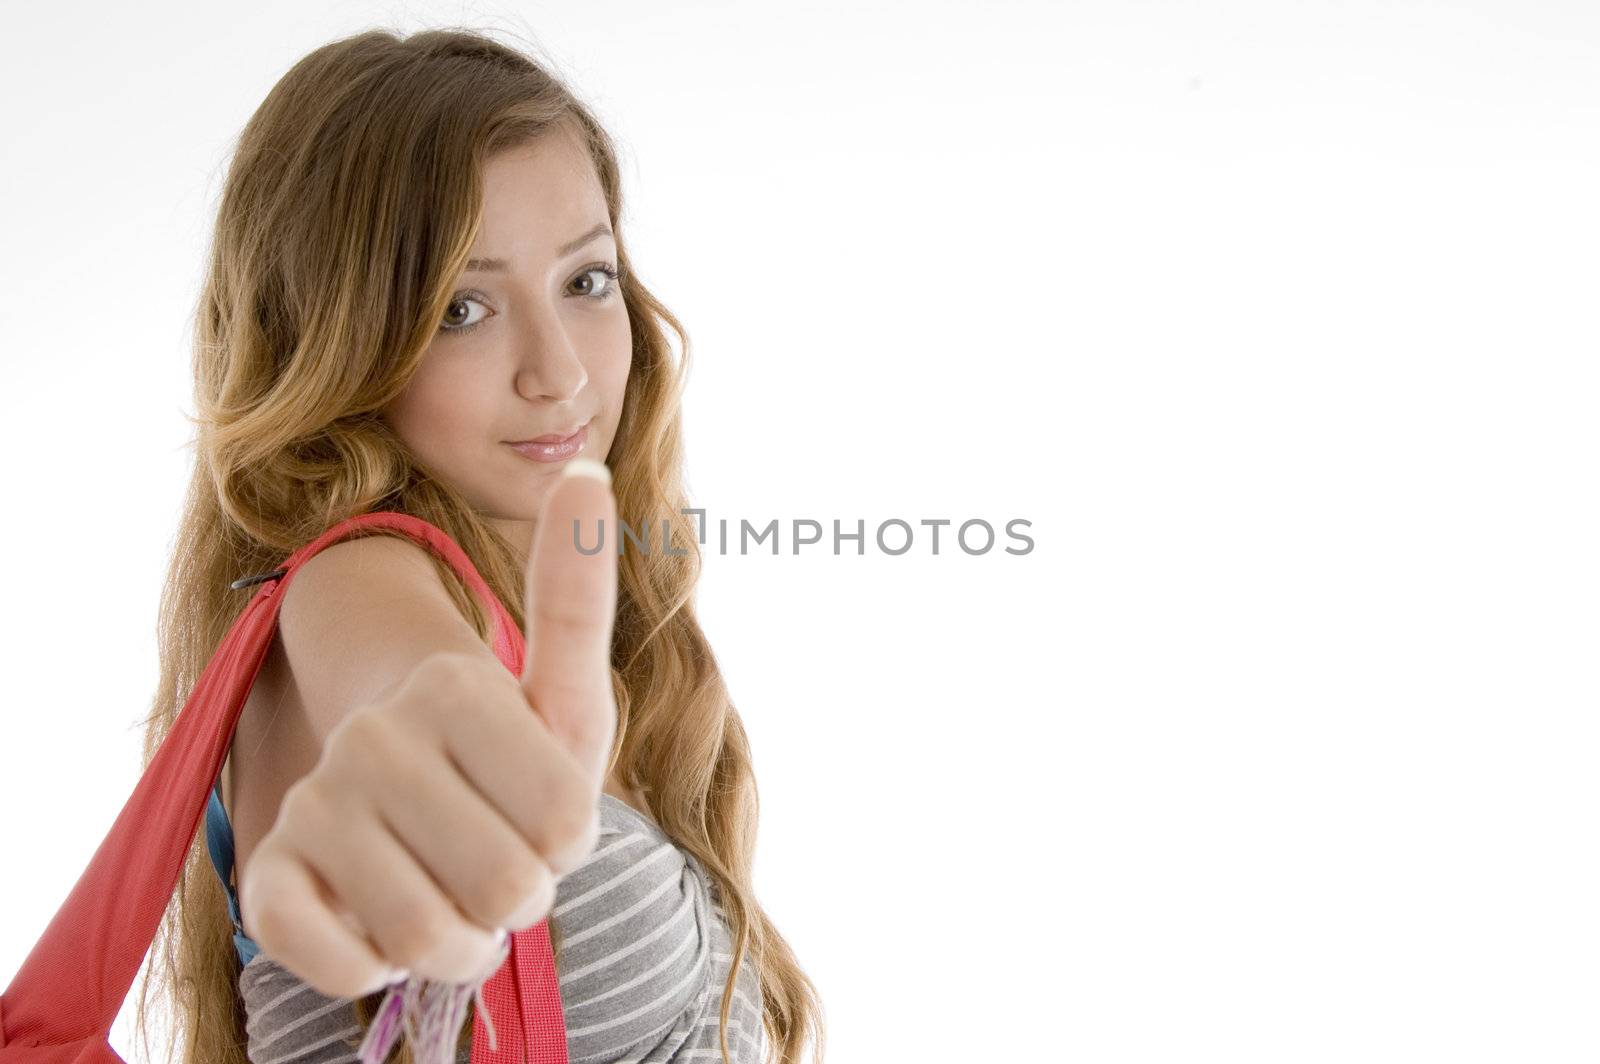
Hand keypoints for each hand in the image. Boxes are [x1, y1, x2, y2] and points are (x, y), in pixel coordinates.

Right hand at [239, 460, 619, 997]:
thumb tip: (587, 470)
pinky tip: (379, 923)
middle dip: (520, 895)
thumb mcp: (567, 696)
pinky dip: (381, 966)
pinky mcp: (269, 881)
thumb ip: (576, 595)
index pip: (566, 826)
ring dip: (461, 941)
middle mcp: (374, 734)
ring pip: (430, 938)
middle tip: (496, 859)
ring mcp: (315, 804)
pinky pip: (344, 965)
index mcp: (455, 682)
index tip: (546, 816)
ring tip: (450, 894)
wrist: (407, 814)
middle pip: (507, 887)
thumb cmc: (510, 764)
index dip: (570, 842)